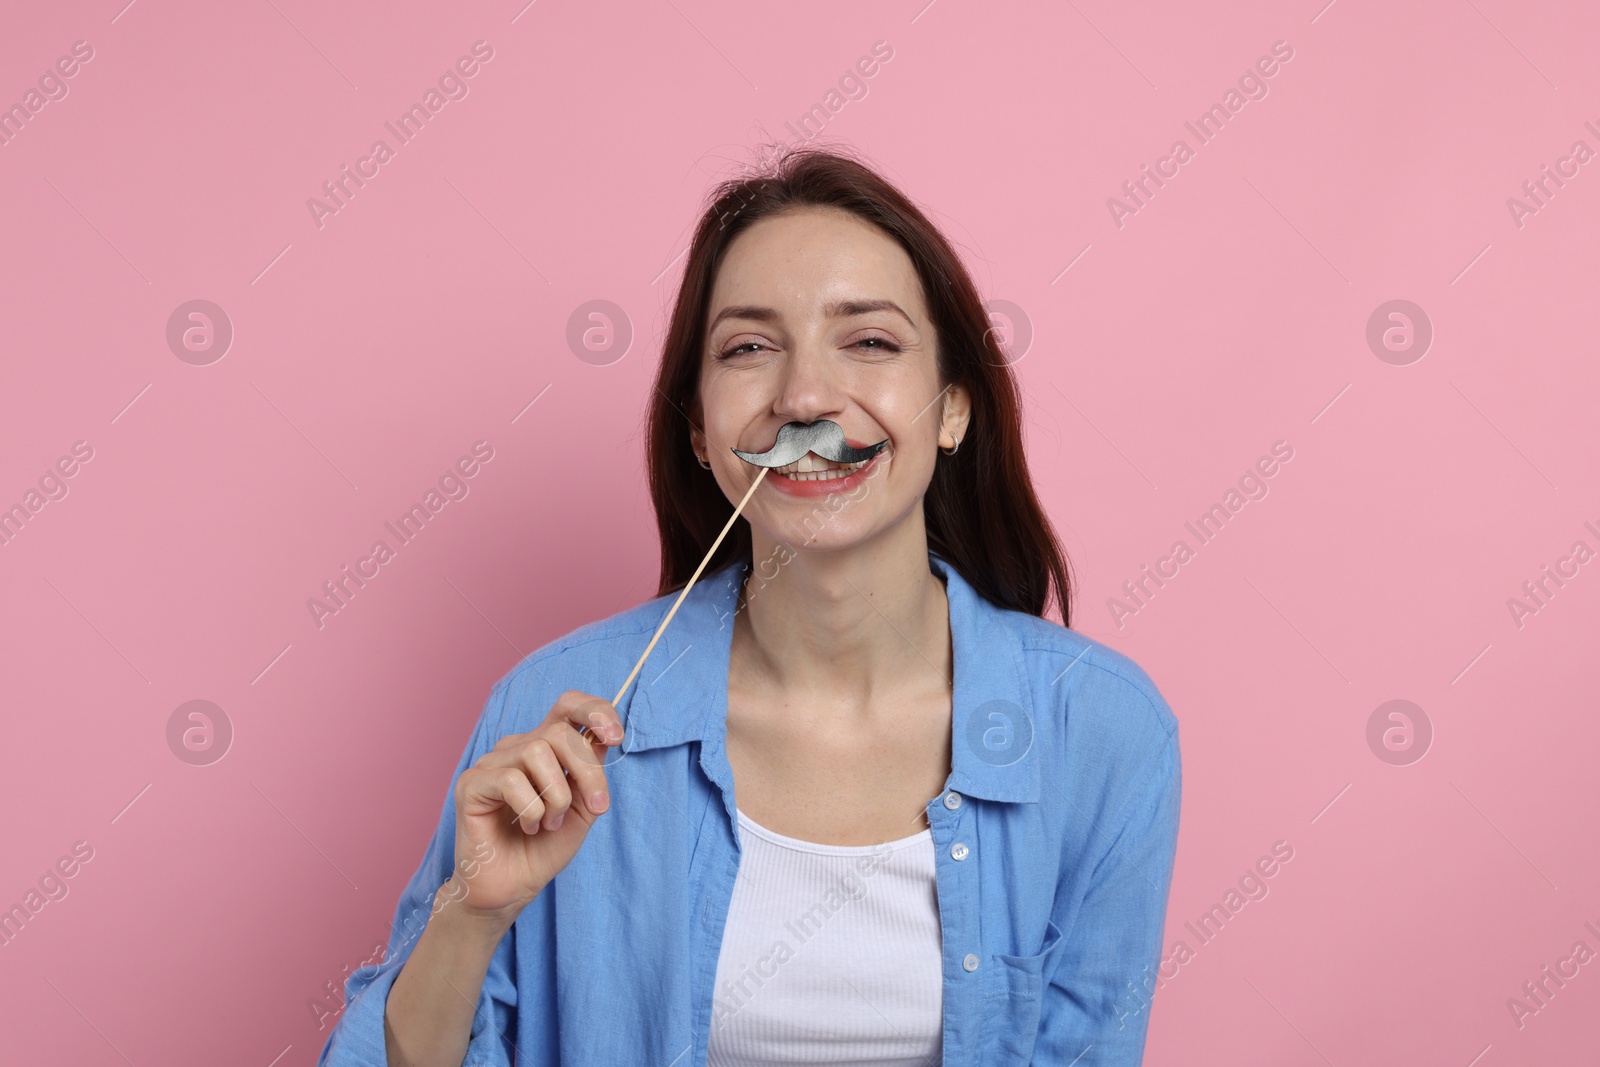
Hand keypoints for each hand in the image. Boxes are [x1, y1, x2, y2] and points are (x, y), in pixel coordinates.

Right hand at [446, 690, 622, 923]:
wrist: (512, 888)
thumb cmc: (544, 848)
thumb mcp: (583, 809)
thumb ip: (592, 773)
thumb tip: (604, 738)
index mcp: (546, 747)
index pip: (568, 705)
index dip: (595, 711)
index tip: (615, 737)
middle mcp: (517, 747)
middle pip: (560, 733)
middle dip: (588, 773)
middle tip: (595, 808)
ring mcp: (492, 763)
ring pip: (538, 752)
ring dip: (557, 796)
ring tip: (551, 823)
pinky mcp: (471, 784)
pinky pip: (511, 780)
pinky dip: (531, 810)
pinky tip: (529, 827)